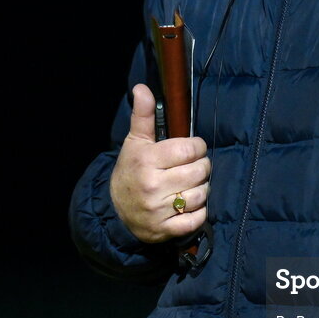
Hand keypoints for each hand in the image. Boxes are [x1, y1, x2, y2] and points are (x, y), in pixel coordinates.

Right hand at [110, 83, 210, 242]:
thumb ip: (142, 115)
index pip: (190, 149)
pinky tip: (190, 205)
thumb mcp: (135, 142)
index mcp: (147, 161)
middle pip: (199, 171)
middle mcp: (153, 185)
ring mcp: (159, 210)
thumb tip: (142, 88)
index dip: (196, 147)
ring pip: (201, 194)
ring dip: (202, 189)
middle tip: (192, 167)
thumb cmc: (131, 171)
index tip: (191, 149)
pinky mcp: (166, 229)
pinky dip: (199, 212)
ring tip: (191, 185)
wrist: (116, 211)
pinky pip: (197, 219)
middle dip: (201, 167)